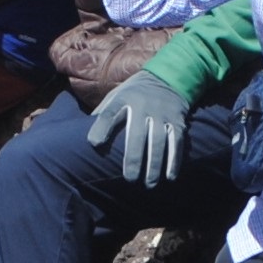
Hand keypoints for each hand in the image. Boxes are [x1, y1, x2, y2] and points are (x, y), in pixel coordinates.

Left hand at [85, 71, 189, 186]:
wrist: (167, 77)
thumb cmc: (133, 94)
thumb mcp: (116, 96)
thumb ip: (103, 114)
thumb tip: (84, 138)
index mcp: (124, 100)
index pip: (110, 113)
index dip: (102, 127)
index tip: (93, 143)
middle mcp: (144, 106)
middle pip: (137, 134)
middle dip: (134, 158)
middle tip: (130, 179)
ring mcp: (162, 113)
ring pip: (159, 142)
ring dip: (155, 165)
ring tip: (150, 184)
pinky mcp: (177, 121)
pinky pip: (177, 142)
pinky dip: (174, 160)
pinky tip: (170, 176)